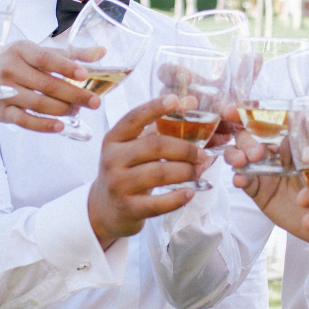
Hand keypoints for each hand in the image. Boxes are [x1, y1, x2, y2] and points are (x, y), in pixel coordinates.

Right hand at [0, 40, 103, 133]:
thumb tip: (101, 52)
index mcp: (21, 49)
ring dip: (61, 109)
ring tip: (78, 111)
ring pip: (37, 103)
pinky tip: (60, 126)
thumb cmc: (22, 62)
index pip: (45, 58)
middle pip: (45, 84)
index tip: (85, 75)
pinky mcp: (1, 110)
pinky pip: (23, 120)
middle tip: (94, 102)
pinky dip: (42, 125)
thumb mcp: (43, 52)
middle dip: (73, 94)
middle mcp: (9, 68)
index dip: (66, 67)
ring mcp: (3, 91)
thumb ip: (73, 54)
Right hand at [87, 96, 208, 248]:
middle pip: (155, 146)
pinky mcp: (127, 208)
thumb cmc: (127, 171)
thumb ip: (158, 129)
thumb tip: (190, 103)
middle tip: (203, 154)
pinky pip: (158, 203)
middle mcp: (112, 159)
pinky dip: (178, 197)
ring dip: (186, 171)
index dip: (155, 107)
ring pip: (159, 173)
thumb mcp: (132, 148)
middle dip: (185, 149)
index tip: (176, 100)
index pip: (134, 118)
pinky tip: (191, 192)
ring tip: (199, 171)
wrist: (106, 209)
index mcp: (114, 139)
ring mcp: (118, 185)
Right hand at [224, 114, 308, 244]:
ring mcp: (263, 170)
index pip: (264, 119)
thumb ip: (307, 145)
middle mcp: (272, 151)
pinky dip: (239, 177)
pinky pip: (244, 180)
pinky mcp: (258, 190)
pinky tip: (240, 179)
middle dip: (245, 140)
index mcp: (287, 137)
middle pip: (247, 136)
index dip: (245, 112)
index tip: (230, 110)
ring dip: (235, 154)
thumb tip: (296, 123)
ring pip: (239, 155)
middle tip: (256, 154)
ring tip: (240, 162)